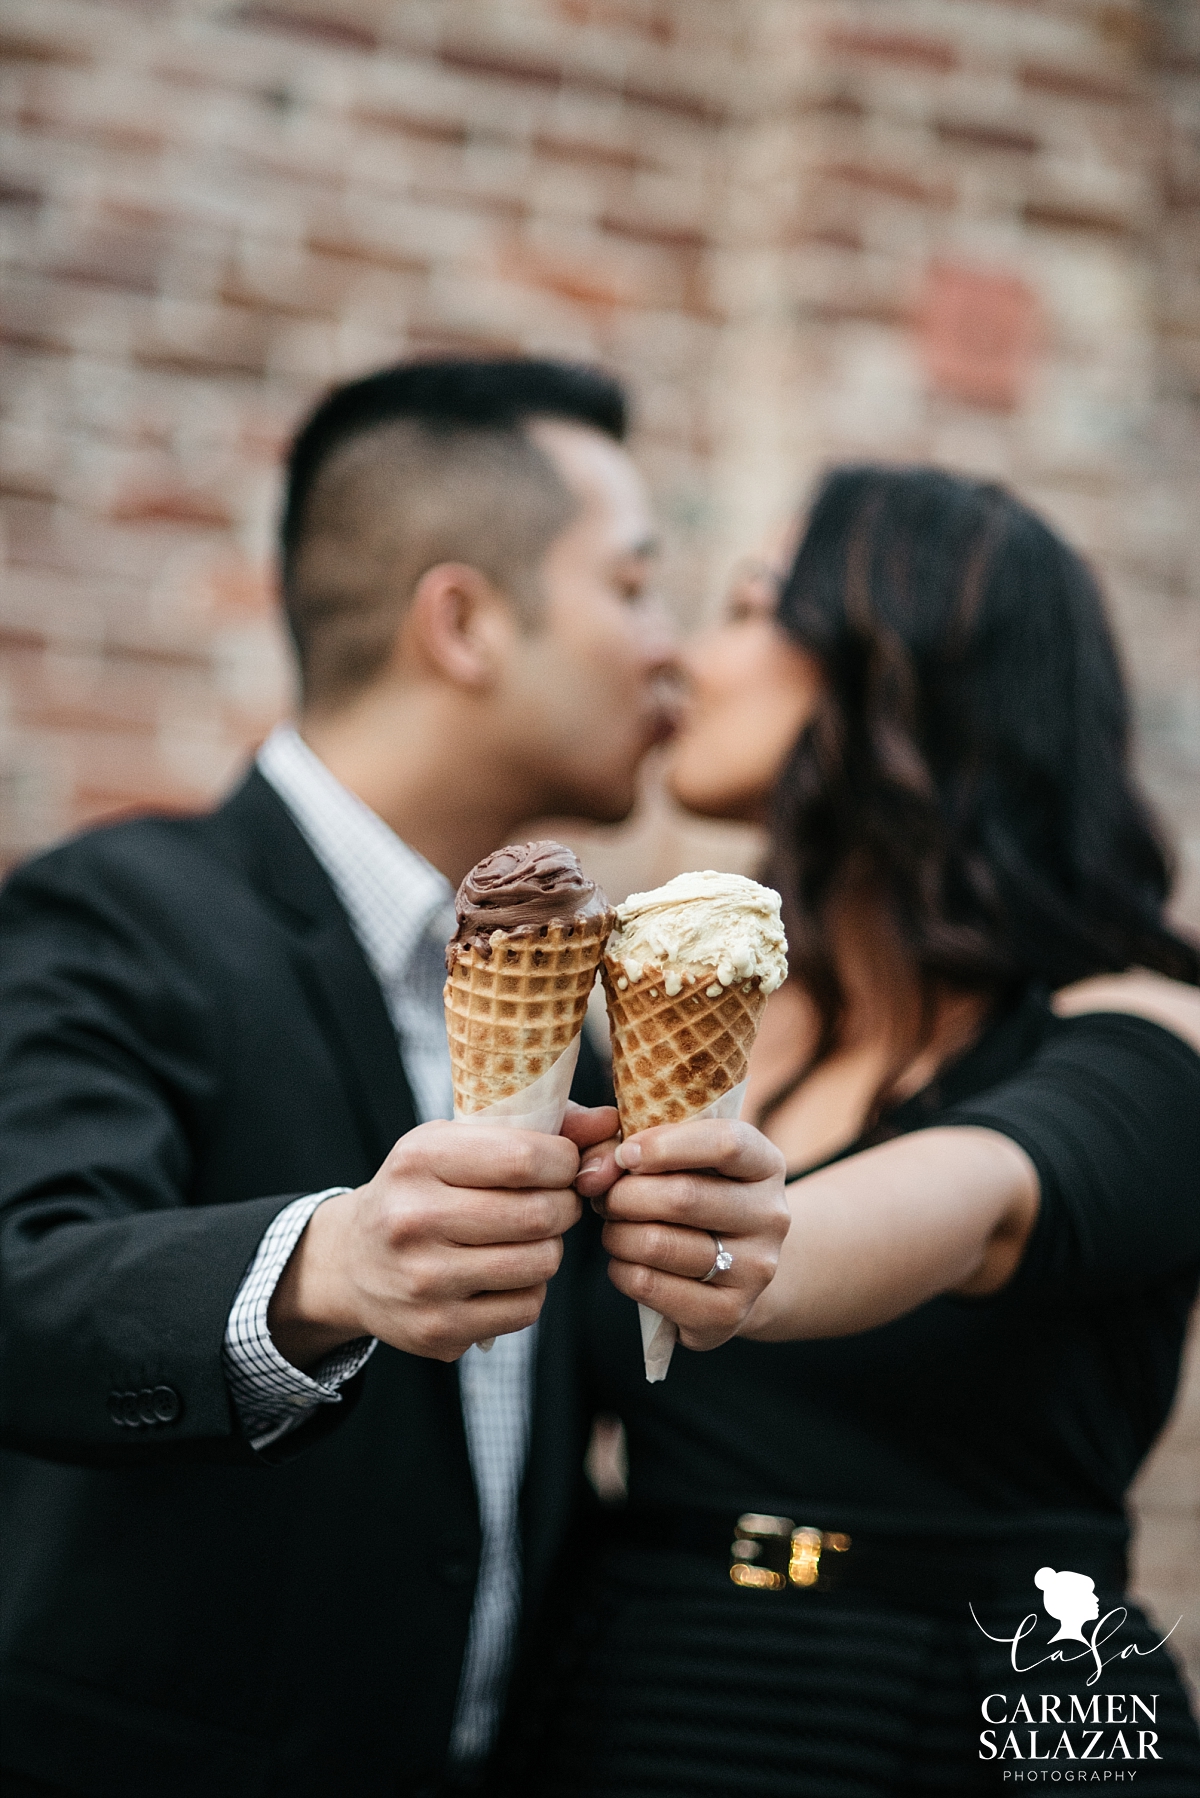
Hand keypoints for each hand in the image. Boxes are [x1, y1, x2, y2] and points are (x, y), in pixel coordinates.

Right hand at [268, 1121, 582, 1366]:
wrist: (352, 1262)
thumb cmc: (421, 1190)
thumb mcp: (457, 1143)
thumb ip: (536, 1127)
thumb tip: (610, 1122)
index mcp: (419, 1159)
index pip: (526, 1158)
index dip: (565, 1161)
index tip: (563, 1164)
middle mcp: (413, 1219)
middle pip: (540, 1214)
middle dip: (564, 1205)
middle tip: (554, 1202)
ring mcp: (423, 1280)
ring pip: (540, 1263)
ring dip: (550, 1248)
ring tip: (528, 1237)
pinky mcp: (437, 1329)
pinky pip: (526, 1307)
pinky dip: (531, 1289)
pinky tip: (506, 1274)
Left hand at [576, 1119, 789, 1351]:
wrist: (734, 1269)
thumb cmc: (694, 1195)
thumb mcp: (678, 1159)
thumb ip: (631, 1147)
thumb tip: (594, 1172)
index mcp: (766, 1165)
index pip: (726, 1144)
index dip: (665, 1145)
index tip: (627, 1154)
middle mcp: (771, 1217)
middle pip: (682, 1197)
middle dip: (624, 1195)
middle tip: (605, 1197)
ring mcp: (754, 1270)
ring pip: (658, 1243)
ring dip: (617, 1233)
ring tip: (616, 1228)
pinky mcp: (727, 1314)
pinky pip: (649, 1284)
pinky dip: (621, 1269)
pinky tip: (627, 1261)